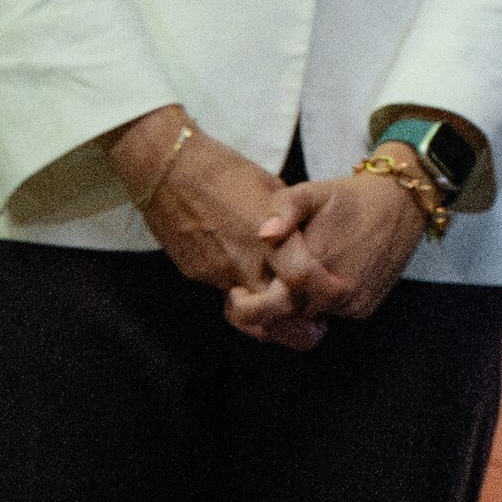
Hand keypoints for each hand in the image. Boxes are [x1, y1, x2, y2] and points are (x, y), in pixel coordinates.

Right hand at [105, 111, 317, 346]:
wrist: (168, 170)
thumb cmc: (227, 171)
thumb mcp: (272, 191)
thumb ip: (288, 223)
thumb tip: (303, 240)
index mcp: (268, 235)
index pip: (300, 278)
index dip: (318, 293)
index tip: (333, 298)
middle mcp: (242, 260)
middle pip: (273, 310)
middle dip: (295, 326)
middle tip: (315, 331)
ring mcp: (215, 270)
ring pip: (247, 309)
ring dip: (268, 318)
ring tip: (287, 320)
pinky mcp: (194, 273)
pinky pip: (224, 292)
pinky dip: (241, 297)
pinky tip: (251, 290)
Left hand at [246, 168, 426, 329]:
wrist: (401, 204)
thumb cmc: (348, 198)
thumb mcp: (311, 192)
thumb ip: (282, 208)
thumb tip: (265, 235)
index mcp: (321, 264)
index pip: (274, 301)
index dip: (252, 300)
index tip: (238, 291)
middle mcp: (340, 291)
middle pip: (289, 315)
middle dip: (271, 305)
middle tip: (260, 288)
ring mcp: (355, 304)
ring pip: (309, 318)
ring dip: (296, 305)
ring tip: (290, 281)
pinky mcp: (366, 308)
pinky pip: (330, 316)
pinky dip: (318, 304)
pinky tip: (316, 282)